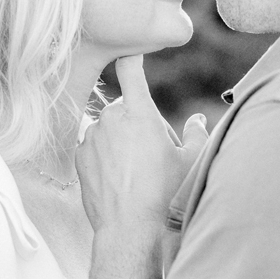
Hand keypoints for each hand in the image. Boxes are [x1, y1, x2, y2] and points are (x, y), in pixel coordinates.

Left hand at [77, 56, 207, 232]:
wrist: (128, 226)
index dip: (131, 59)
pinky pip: (95, 146)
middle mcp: (112, 118)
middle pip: (126, 109)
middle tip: (154, 154)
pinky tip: (119, 177)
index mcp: (140, 113)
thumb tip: (199, 120)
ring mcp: (92, 136)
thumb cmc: (164, 193)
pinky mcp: (80, 155)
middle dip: (139, 124)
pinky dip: (105, 155)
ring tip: (136, 171)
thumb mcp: (190, 162)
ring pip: (110, 129)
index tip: (130, 52)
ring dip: (121, 140)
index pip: (132, 71)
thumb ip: (197, 134)